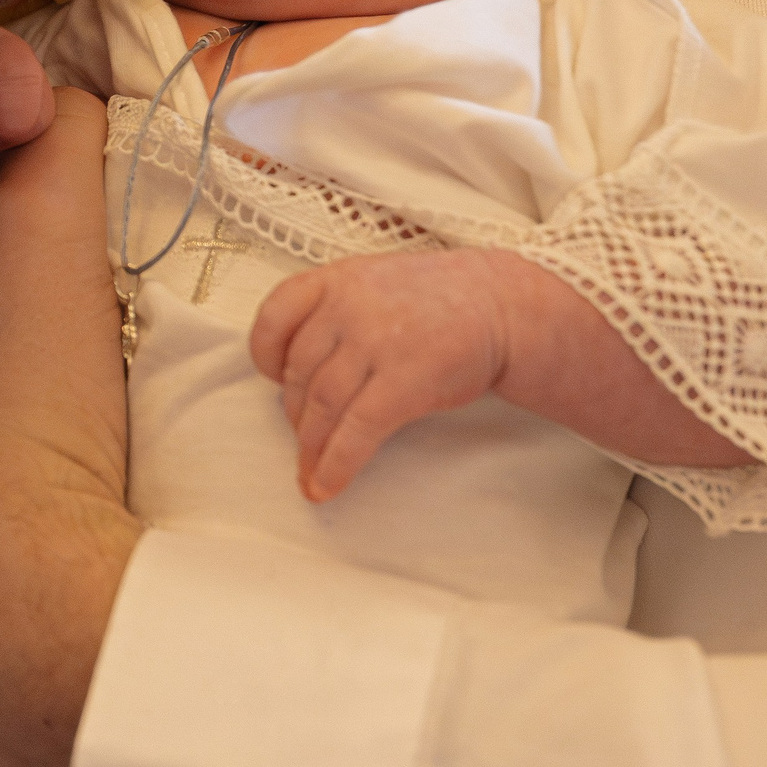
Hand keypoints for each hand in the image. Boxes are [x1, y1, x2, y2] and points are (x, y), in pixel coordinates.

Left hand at [252, 251, 514, 501]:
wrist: (500, 304)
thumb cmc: (435, 299)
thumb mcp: (374, 282)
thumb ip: (333, 311)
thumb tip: (297, 372)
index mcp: (337, 280)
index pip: (275, 316)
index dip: (265, 354)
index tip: (272, 379)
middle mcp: (349, 308)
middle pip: (300, 374)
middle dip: (297, 415)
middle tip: (304, 440)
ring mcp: (376, 343)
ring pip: (323, 406)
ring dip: (311, 449)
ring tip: (309, 475)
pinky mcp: (404, 381)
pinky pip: (357, 431)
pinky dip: (337, 464)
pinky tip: (326, 486)